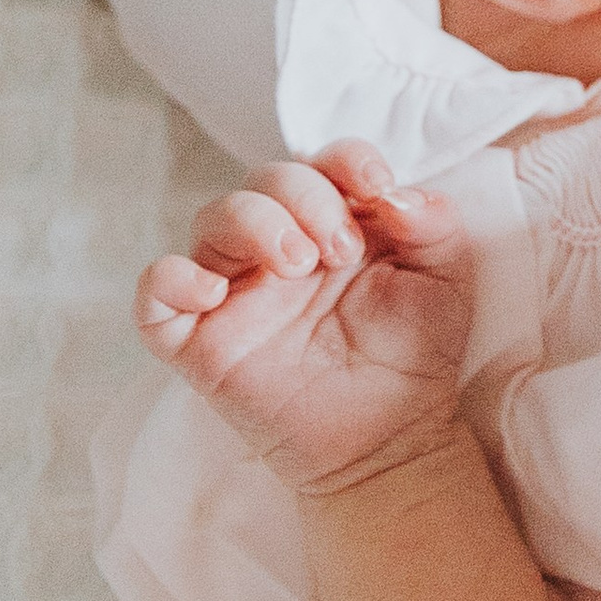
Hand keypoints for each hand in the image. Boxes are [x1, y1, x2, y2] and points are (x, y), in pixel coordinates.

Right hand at [133, 145, 477, 495]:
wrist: (389, 441)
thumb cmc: (414, 356)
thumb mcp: (445, 281)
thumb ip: (433, 224)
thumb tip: (395, 193)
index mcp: (336, 224)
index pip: (323, 164)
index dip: (344, 159)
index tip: (373, 185)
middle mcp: (279, 247)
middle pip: (264, 180)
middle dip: (304, 197)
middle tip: (340, 250)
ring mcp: (235, 291)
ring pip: (210, 219)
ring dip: (253, 222)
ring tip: (297, 264)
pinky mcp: (198, 339)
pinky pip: (156, 292)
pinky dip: (172, 278)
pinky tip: (216, 292)